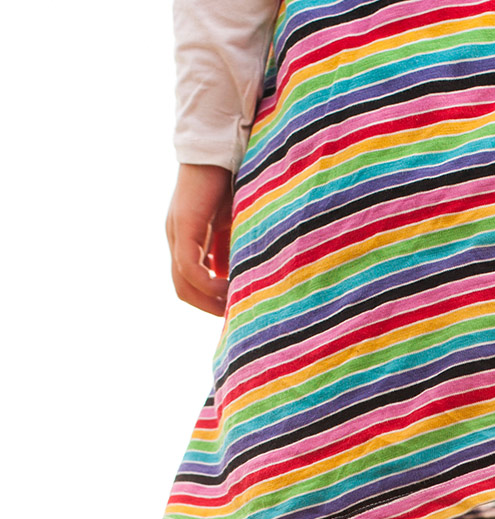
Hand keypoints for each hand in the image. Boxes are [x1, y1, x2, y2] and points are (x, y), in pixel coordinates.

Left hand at [166, 164, 233, 314]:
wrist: (223, 147)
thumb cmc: (234, 182)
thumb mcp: (235, 226)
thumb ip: (232, 250)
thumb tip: (238, 278)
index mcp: (188, 239)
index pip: (191, 283)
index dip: (211, 302)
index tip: (238, 308)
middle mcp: (176, 238)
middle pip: (184, 290)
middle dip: (210, 308)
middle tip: (238, 315)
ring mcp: (176, 233)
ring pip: (183, 284)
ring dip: (209, 301)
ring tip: (236, 304)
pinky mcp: (184, 227)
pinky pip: (190, 269)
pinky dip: (209, 285)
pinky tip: (231, 287)